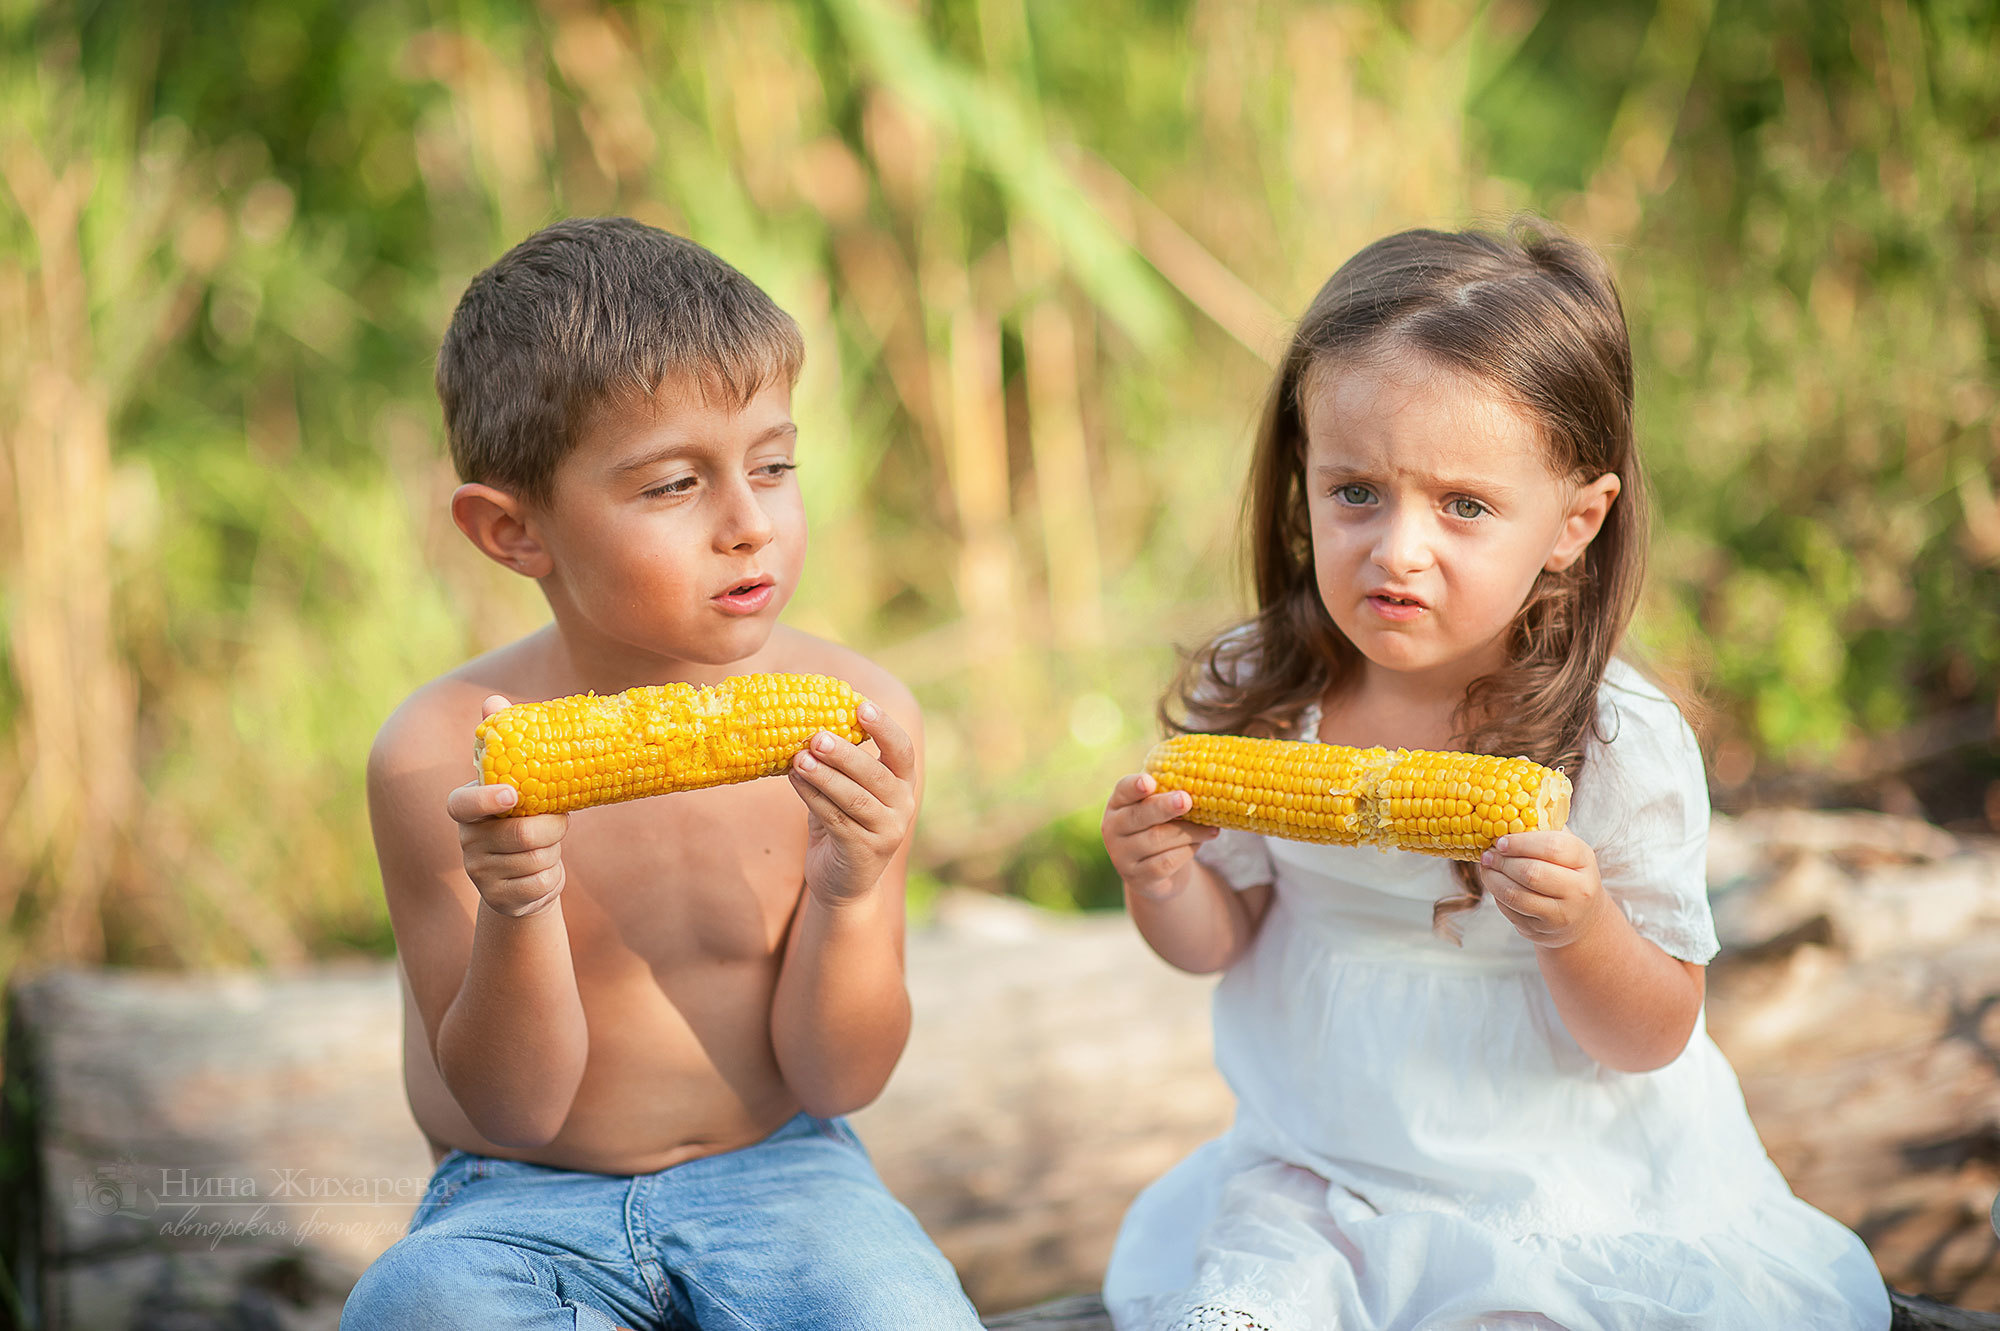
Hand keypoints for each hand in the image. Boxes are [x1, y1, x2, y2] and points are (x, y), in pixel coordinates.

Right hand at [446, 694, 569, 917]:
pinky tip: (543, 872)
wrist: (524, 877)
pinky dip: (553, 877)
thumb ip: (507, 746)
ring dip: (554, 851)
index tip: (513, 795)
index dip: (486, 800)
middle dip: (551, 828)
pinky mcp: (499, 900)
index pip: (463, 804)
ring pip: (536, 859)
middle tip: (559, 821)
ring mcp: (479, 874)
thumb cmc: (524, 817)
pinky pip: (542, 884)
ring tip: (547, 846)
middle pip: (521, 833)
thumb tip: (491, 699)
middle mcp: (466, 842)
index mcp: (467, 809)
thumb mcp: (519, 784)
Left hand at [788, 698, 916, 904]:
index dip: (884, 727)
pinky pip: (836, 818)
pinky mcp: (864, 851)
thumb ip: (838, 765)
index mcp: (902, 785)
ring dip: (825, 776)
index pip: (902, 750)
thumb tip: (806, 723)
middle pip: (876, 774)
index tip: (861, 705)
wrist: (842, 884)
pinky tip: (795, 780)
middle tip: (816, 736)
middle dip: (845, 753)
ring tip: (799, 758)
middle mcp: (902, 807)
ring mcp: (887, 832)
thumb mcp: (845, 791)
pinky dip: (814, 797)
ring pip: (854, 797)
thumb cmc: (841, 826)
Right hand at [1102, 773, 1219, 901]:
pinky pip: (1165, 862)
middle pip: (1139, 815)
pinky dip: (1187, 851)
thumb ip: (1171, 797)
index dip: (1135, 785)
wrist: (1159, 873)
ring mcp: (1121, 855)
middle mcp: (1113, 828)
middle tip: (1186, 800)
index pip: (1123, 790)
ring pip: (1157, 839)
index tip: (1150, 782)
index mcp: (1119, 803)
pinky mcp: (1137, 878)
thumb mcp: (1162, 811)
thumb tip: (1202, 787)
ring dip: (1188, 832)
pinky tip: (1199, 844)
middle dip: (1164, 807)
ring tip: (1211, 829)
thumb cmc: (1162, 828)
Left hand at [1477, 830, 1607, 947]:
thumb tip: (1511, 803)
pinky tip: (1494, 883)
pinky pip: (1511, 911)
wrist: (1582, 918)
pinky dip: (1497, 895)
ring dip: (1494, 879)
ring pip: (1517, 895)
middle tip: (1487, 853)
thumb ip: (1545, 827)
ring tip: (1486, 866)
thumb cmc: (1567, 871)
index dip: (1521, 842)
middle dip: (1503, 861)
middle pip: (1532, 873)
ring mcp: (1561, 915)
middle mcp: (1579, 890)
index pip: (1552, 847)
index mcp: (1584, 860)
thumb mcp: (1566, 847)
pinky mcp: (1542, 931)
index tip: (1501, 840)